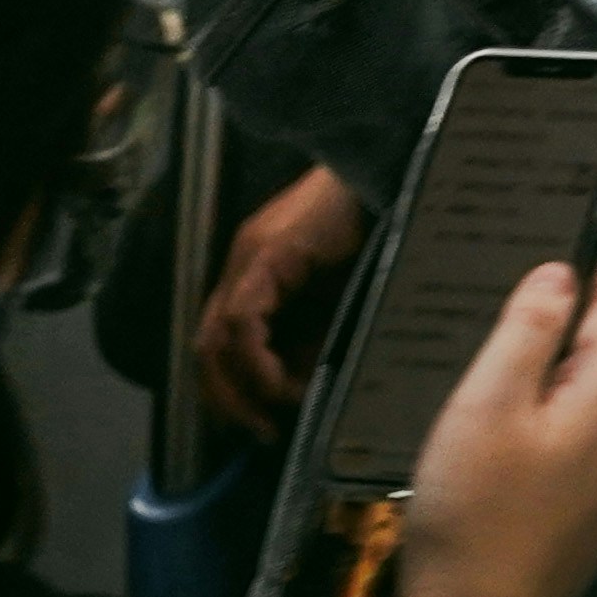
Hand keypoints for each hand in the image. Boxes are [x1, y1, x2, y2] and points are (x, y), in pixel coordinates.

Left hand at [192, 161, 370, 432]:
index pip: (218, 343)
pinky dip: (256, 361)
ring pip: (214, 338)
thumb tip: (307, 393)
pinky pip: (241, 321)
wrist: (392, 166)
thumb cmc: (379, 227)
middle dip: (227, 399)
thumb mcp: (343, 299)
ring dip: (241, 386)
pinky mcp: (267, 254)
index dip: (231, 391)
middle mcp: (242, 266)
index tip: (266, 422)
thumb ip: (319, 338)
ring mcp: (249, 257)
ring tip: (276, 413)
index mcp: (257, 275)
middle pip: (205, 346)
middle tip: (262, 430)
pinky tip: (286, 383)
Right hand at [391, 260, 596, 596]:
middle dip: (567, 329)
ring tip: (492, 370)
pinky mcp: (580, 530)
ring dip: (550, 385)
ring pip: (586, 414)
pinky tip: (496, 443)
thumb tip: (562, 274)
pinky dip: (543, 433)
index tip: (561, 246)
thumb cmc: (474, 510)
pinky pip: (570, 458)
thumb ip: (527, 333)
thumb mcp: (487, 404)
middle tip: (507, 304)